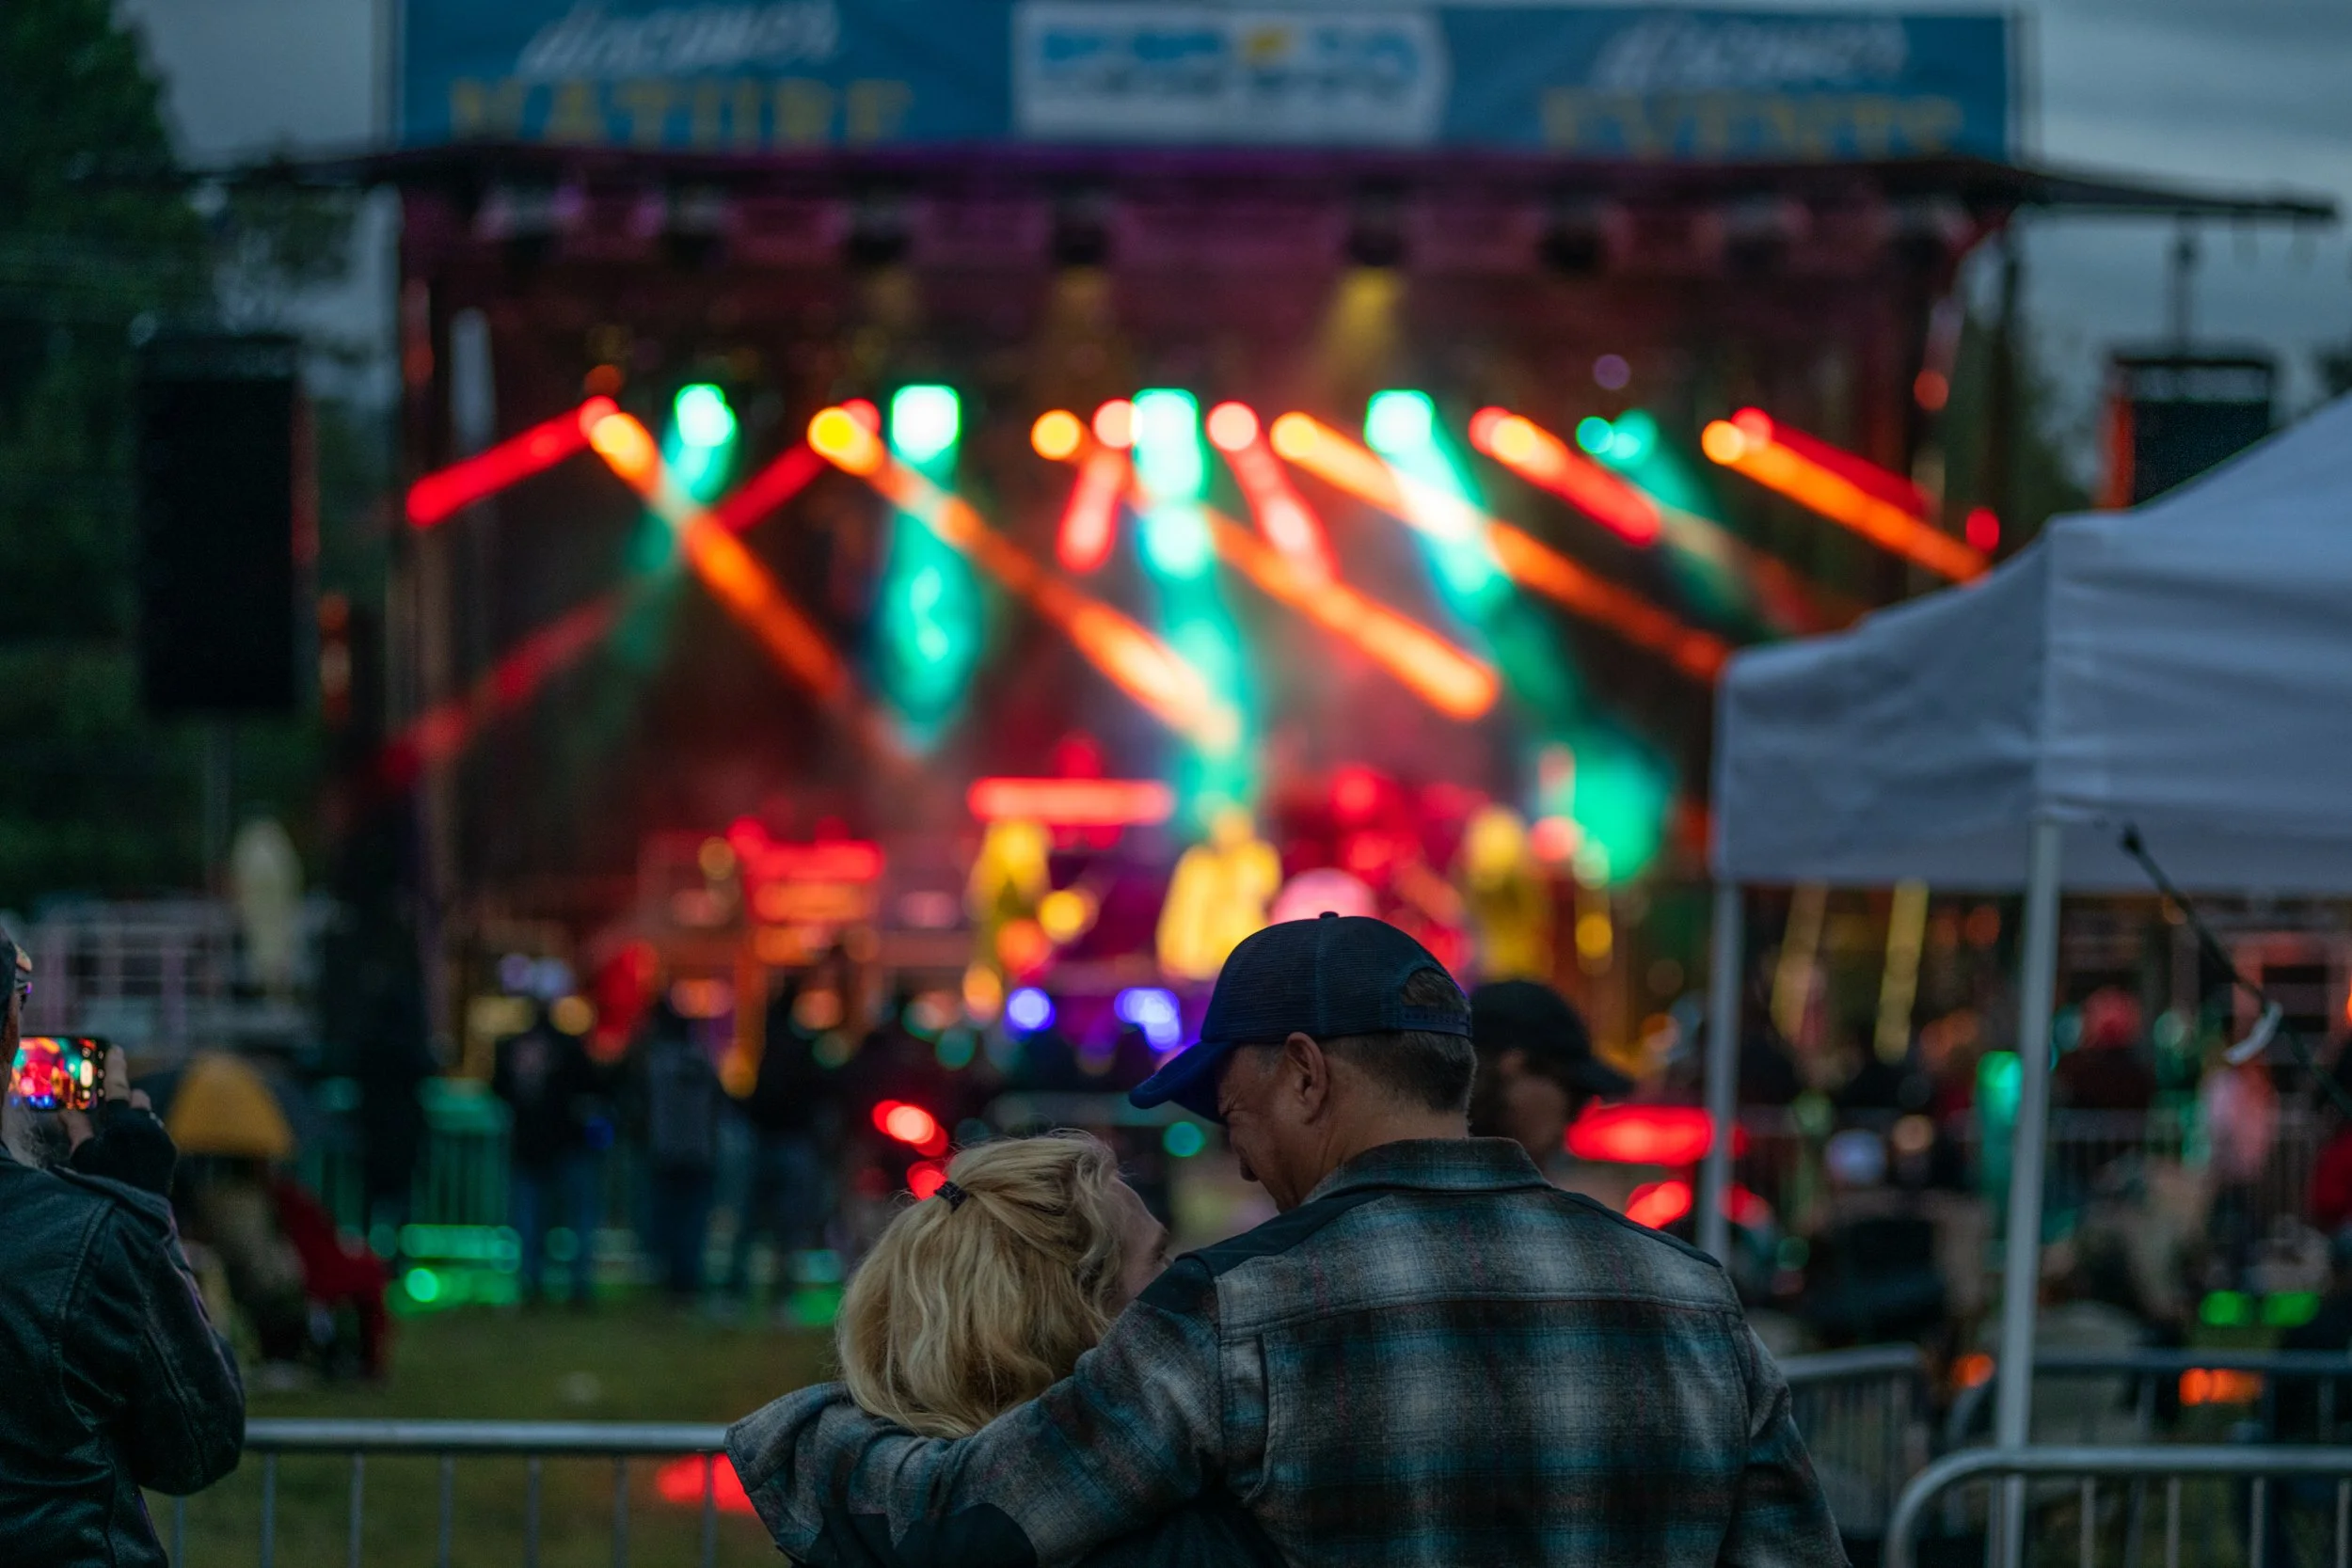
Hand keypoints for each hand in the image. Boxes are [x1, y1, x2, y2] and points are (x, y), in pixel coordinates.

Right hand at [67, 1047, 175, 1195]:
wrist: (132, 1215)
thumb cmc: (102, 1184)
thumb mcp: (84, 1157)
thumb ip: (78, 1130)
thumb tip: (67, 1112)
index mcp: (126, 1123)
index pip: (119, 1088)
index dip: (115, 1068)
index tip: (116, 1050)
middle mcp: (150, 1127)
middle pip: (139, 1102)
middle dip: (127, 1102)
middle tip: (111, 1111)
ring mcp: (164, 1140)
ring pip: (149, 1120)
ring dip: (136, 1123)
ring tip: (119, 1141)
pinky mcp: (171, 1154)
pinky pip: (156, 1137)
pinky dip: (144, 1140)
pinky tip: (132, 1156)